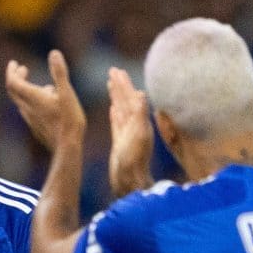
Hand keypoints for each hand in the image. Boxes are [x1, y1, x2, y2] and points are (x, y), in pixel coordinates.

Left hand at [5, 49, 85, 150]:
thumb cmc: (68, 120)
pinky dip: (34, 102)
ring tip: (43, 85)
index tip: (14, 63)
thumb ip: (59, 73)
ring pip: (22, 102)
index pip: (13, 82)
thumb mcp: (67, 93)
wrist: (67, 147)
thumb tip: (54, 53)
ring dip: (27, 90)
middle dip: (16, 78)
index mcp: (33, 98)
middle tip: (22, 69)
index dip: (11, 71)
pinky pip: (30, 111)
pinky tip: (49, 104)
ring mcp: (31, 119)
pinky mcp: (36, 128)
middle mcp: (28, 108)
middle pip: (14, 91)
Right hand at [105, 66, 152, 196]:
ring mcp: (127, 133)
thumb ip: (140, 115)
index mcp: (139, 121)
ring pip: (121, 109)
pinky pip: (117, 122)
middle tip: (113, 71)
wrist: (129, 182)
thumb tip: (141, 94)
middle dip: (120, 86)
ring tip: (111, 84)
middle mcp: (135, 125)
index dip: (123, 84)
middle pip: (126, 100)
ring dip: (116, 96)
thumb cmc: (134, 161)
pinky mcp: (121, 142)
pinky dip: (115, 113)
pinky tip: (113, 108)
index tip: (116, 70)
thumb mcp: (139, 136)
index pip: (130, 97)